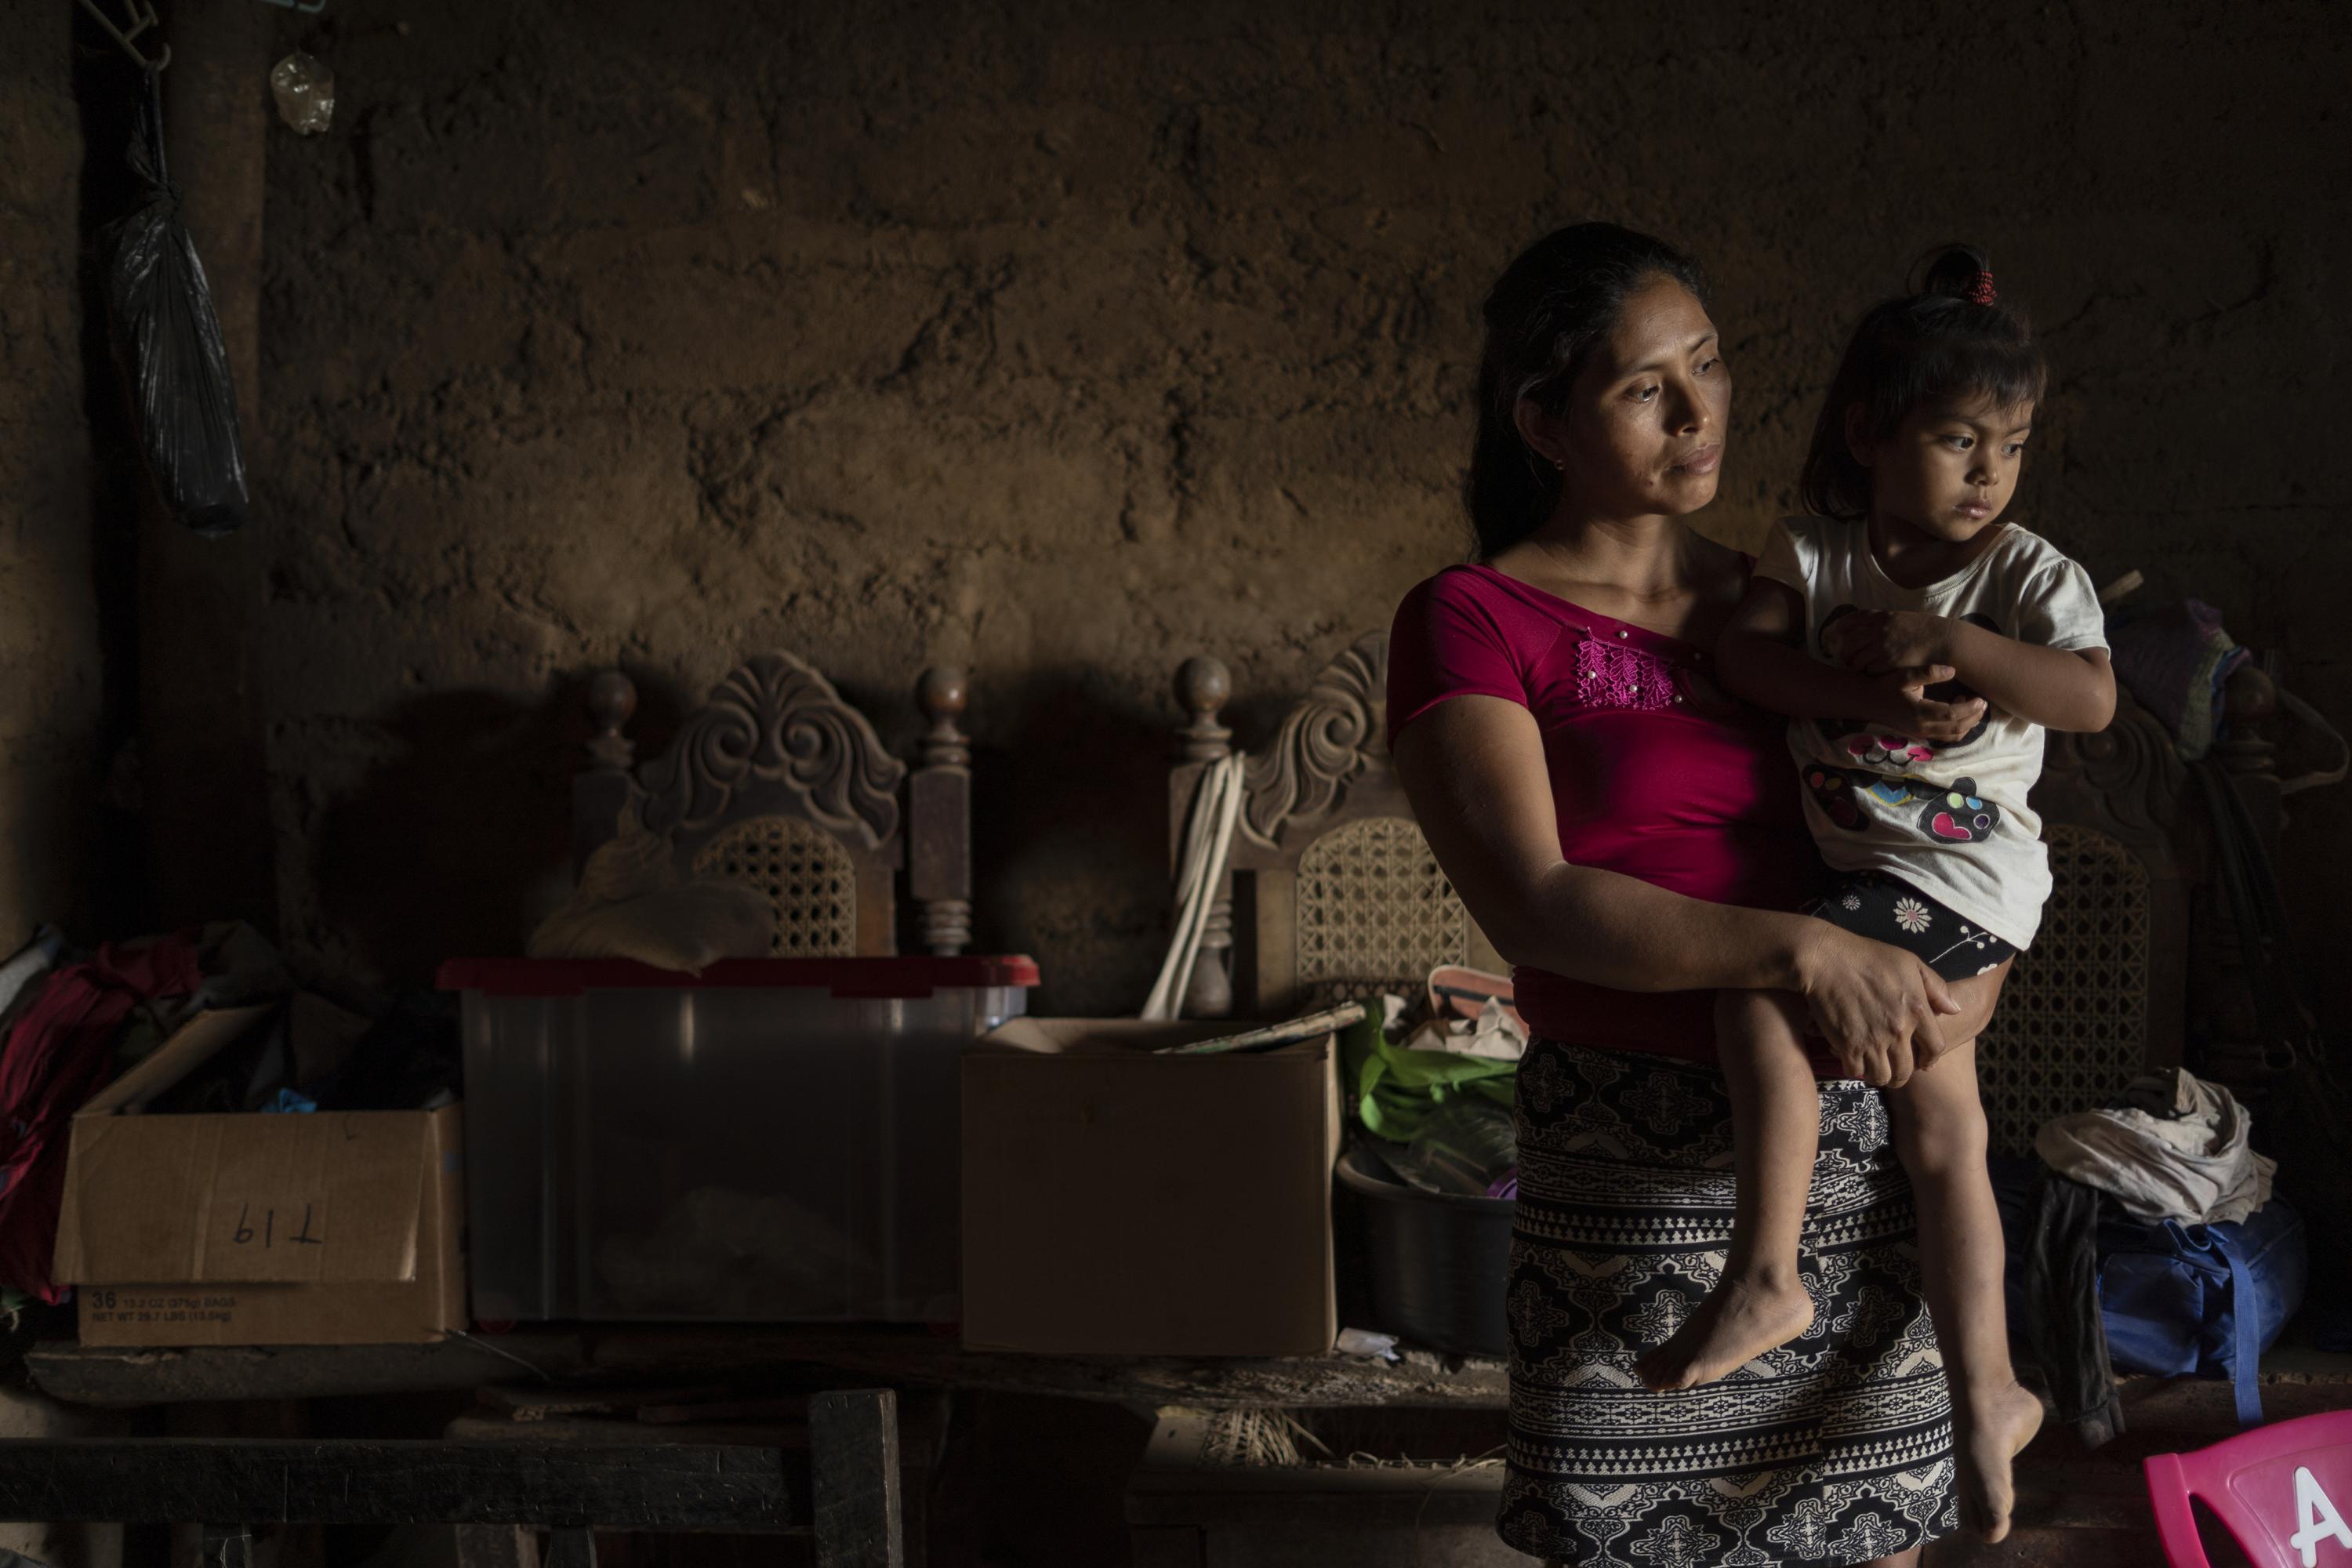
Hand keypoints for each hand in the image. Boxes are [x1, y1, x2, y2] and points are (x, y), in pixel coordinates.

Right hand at [1794, 925, 1958, 1088]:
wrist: (1826, 960)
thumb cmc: (1868, 956)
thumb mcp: (1909, 962)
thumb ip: (1936, 987)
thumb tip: (1955, 1009)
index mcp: (1918, 1011)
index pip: (1935, 1049)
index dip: (1930, 1059)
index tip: (1922, 1062)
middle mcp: (1898, 1030)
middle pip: (1907, 1070)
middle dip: (1902, 1075)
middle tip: (1894, 1072)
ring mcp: (1873, 1040)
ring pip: (1882, 1077)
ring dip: (1879, 1077)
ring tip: (1874, 1070)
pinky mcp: (1847, 1045)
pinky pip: (1856, 1072)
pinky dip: (1855, 1070)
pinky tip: (1853, 1061)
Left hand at [1826, 610, 1952, 675]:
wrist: (1942, 641)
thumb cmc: (1924, 630)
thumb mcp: (1900, 618)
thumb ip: (1881, 621)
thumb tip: (1864, 624)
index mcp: (1881, 617)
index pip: (1851, 620)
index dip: (1838, 628)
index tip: (1833, 634)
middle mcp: (1878, 631)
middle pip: (1848, 643)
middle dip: (1843, 652)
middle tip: (1845, 658)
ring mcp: (1882, 647)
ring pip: (1855, 659)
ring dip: (1854, 665)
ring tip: (1857, 668)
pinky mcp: (1887, 663)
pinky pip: (1869, 670)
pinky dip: (1868, 673)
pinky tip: (1873, 673)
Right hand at [1861, 665, 1987, 743]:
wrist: (1866, 702)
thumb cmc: (1885, 686)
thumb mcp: (1904, 675)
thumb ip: (1928, 673)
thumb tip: (1952, 671)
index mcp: (1919, 712)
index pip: (1952, 715)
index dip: (1969, 708)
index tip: (1980, 698)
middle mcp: (1921, 727)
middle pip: (1957, 728)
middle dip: (1973, 717)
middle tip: (1982, 703)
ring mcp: (1921, 733)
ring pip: (1953, 736)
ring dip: (1968, 724)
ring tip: (1973, 708)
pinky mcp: (1920, 734)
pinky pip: (1945, 737)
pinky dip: (1957, 729)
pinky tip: (1957, 713)